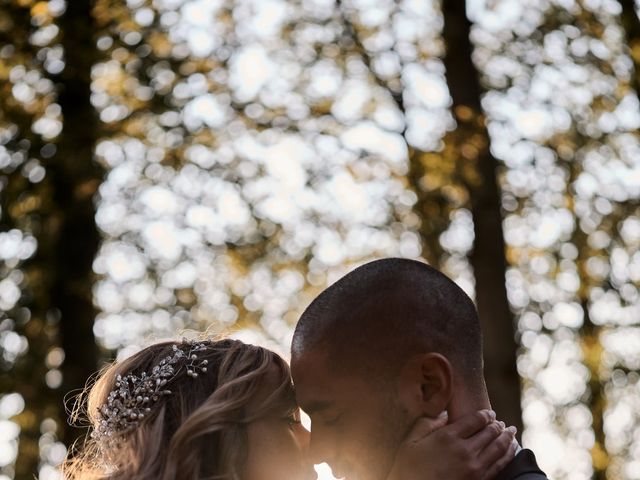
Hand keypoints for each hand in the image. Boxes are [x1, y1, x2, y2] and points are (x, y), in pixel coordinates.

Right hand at [386, 410, 516, 479]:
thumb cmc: (408, 469)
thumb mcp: (410, 442)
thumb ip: (426, 424)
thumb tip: (444, 414)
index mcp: (448, 437)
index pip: (475, 420)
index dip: (485, 414)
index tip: (490, 413)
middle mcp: (464, 450)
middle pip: (489, 433)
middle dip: (498, 425)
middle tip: (501, 422)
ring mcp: (474, 468)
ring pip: (498, 448)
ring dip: (506, 438)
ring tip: (511, 431)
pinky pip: (499, 466)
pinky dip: (508, 455)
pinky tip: (511, 450)